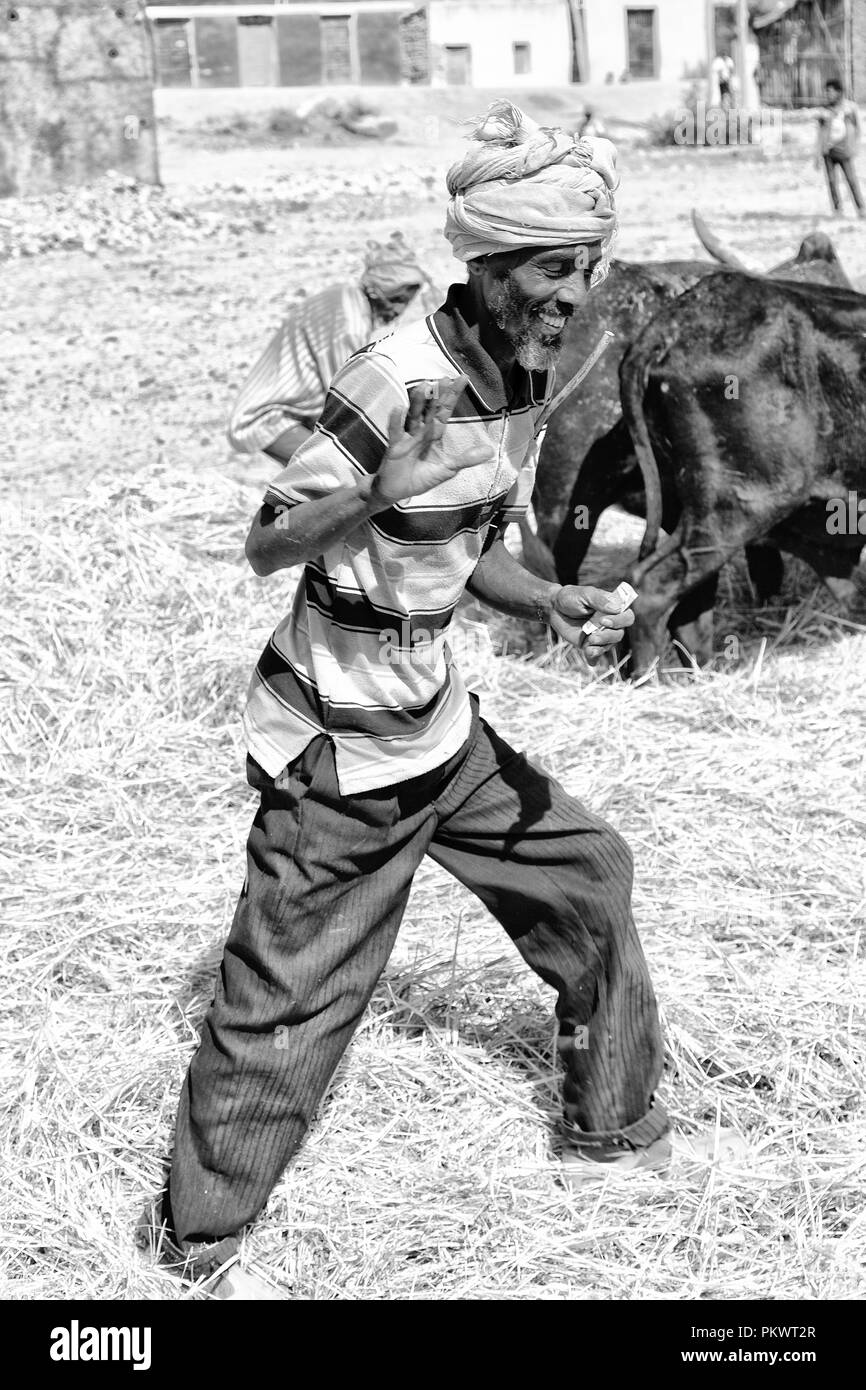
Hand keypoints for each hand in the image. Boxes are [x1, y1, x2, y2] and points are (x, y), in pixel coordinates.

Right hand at [371, 375, 493, 506]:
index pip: (445, 410)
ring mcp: (407, 436)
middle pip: (430, 409)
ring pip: (413, 416)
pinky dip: (396, 420)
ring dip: (417, 402)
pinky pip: (396, 431)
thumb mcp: (447, 468)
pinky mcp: (395, 446)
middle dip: (437, 395)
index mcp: (435, 433)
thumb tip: (490, 451)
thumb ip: (467, 459)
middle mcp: (421, 430)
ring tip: (423, 387)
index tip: (462, 378)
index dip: (453, 395)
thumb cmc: (421, 477)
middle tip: (444, 379)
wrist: (398, 491)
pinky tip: (399, 408)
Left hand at [549, 584, 634, 664]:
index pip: (627, 617)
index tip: (604, 621)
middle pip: (619, 634)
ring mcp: (601, 635)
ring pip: (609, 645)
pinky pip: (596, 655)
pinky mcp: (589, 645)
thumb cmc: (571, 597)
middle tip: (594, 636)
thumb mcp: (585, 594)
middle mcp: (610, 623)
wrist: (554, 608)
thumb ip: (599, 599)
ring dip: (601, 646)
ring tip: (589, 642)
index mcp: (613, 609)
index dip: (619, 621)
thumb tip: (616, 608)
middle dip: (608, 636)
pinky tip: (590, 660)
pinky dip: (594, 658)